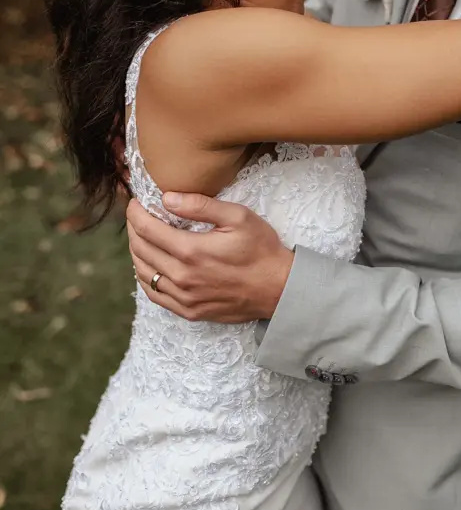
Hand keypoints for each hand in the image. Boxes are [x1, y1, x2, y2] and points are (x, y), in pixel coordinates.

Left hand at [127, 194, 293, 321]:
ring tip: (139, 237)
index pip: (147, 229)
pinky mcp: (189, 311)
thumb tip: (167, 198)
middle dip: (133, 229)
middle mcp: (182, 277)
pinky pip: (155, 296)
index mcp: (191, 251)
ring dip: (136, 253)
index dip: (135, 213)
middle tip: (136, 216)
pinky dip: (146, 278)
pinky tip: (149, 266)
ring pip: (144, 274)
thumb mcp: (238, 216)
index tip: (135, 202)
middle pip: (140, 251)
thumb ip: (200, 205)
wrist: (278, 288)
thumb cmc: (261, 249)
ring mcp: (184, 297)